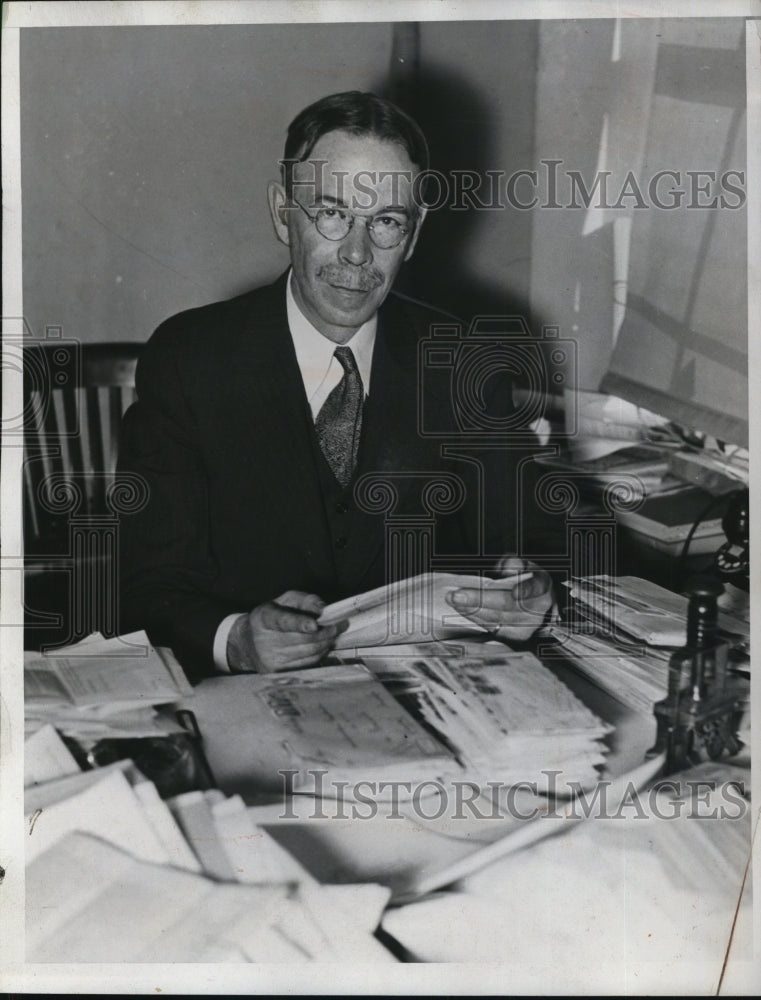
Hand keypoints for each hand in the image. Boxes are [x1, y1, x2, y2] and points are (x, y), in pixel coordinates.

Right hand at [226, 590, 347, 672]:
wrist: (248, 643)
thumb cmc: (272, 617)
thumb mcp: (285, 600)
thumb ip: (306, 600)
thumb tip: (324, 609)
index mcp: (264, 618)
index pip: (283, 622)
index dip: (300, 623)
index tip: (315, 624)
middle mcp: (264, 641)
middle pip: (303, 639)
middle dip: (326, 632)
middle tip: (338, 625)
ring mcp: (271, 659)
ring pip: (309, 653)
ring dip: (326, 643)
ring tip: (331, 634)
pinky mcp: (278, 672)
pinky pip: (308, 664)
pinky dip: (320, 654)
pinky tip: (321, 646)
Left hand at [445, 556, 554, 642]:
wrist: (532, 602)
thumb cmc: (524, 580)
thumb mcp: (522, 566)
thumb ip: (515, 563)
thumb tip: (509, 566)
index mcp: (542, 587)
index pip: (536, 588)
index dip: (526, 590)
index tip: (515, 592)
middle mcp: (537, 611)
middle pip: (507, 606)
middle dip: (480, 600)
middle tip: (457, 595)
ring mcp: (525, 627)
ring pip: (495, 619)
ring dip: (470, 608)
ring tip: (453, 599)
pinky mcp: (511, 637)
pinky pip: (489, 627)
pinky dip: (473, 616)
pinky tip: (460, 608)